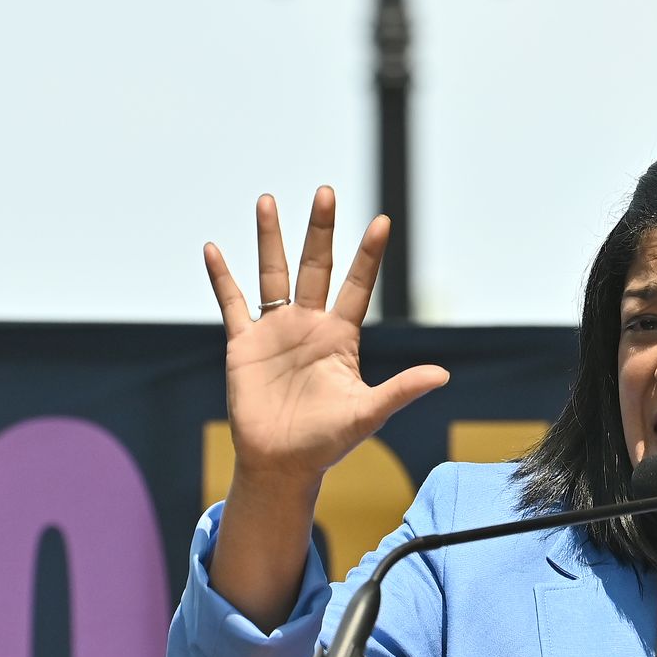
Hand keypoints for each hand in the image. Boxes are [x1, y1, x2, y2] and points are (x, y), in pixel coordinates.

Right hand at [204, 186, 448, 479]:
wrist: (282, 464)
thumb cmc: (327, 442)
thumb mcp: (368, 413)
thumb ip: (401, 390)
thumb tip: (443, 375)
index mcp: (340, 337)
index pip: (357, 286)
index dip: (369, 255)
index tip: (382, 221)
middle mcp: (309, 325)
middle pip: (316, 267)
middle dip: (321, 230)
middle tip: (325, 192)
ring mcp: (276, 332)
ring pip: (273, 273)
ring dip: (270, 238)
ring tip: (268, 199)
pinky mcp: (244, 345)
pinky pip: (231, 303)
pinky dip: (221, 277)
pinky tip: (214, 247)